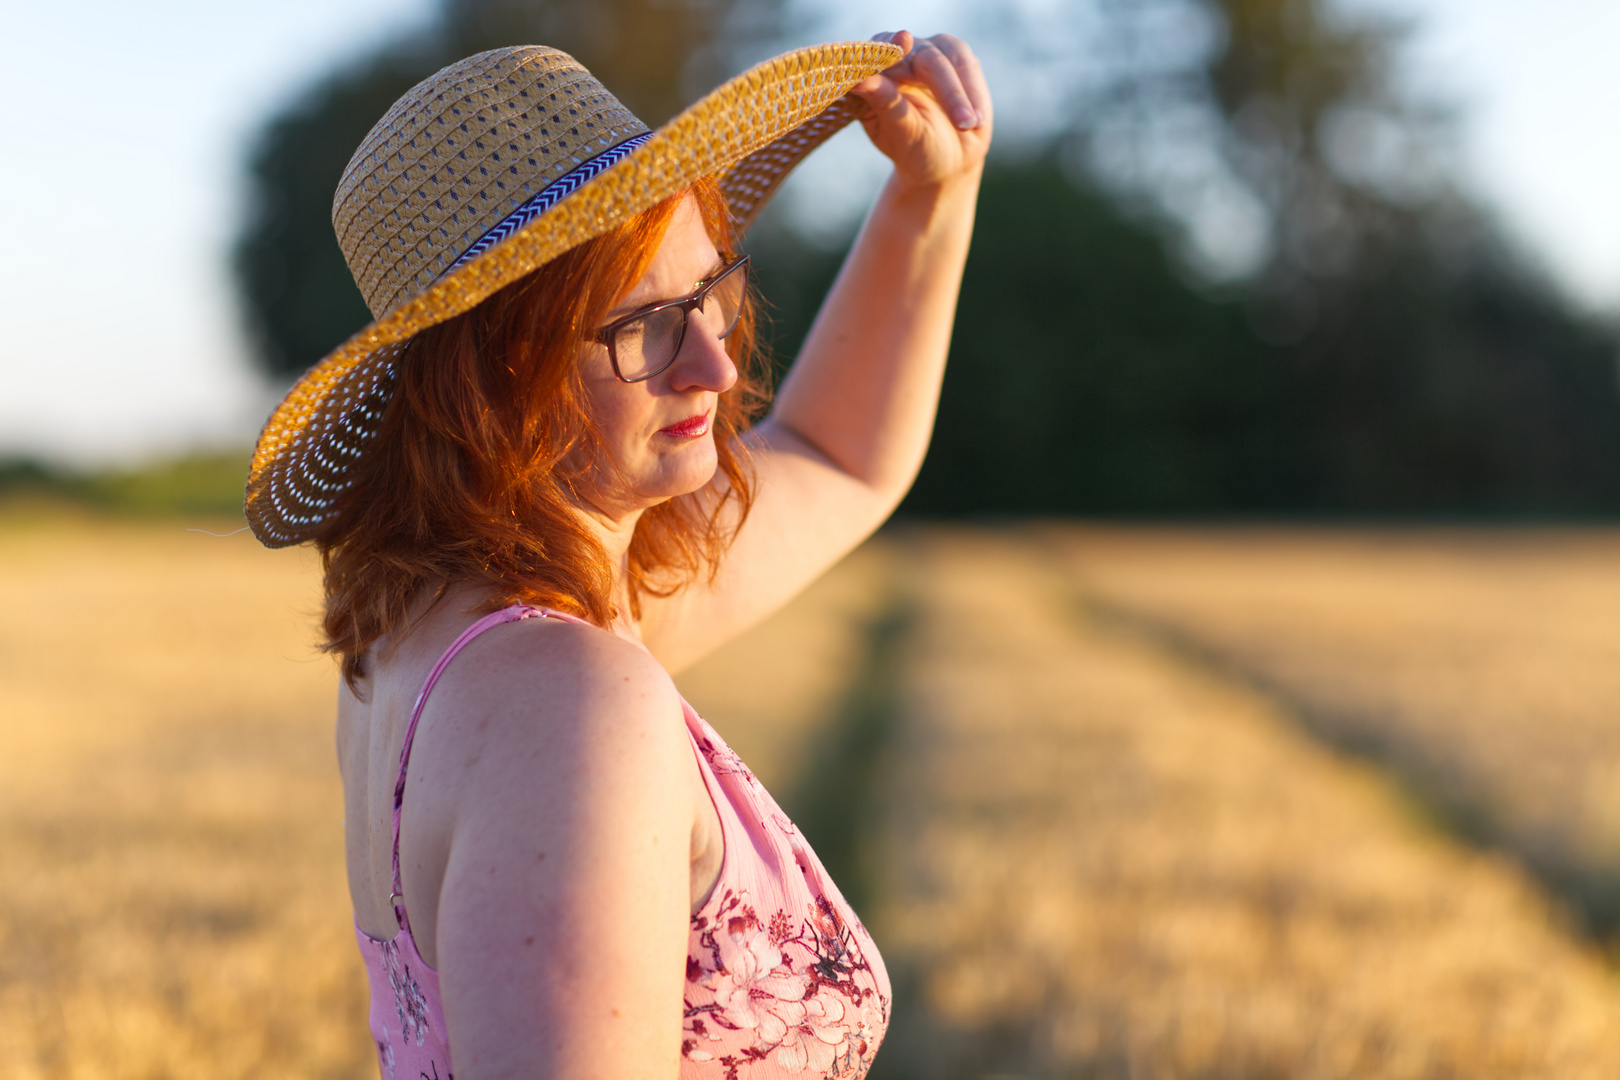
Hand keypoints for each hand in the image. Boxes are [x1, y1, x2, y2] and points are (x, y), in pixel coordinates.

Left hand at [849, 30, 992, 189]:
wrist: (946, 161)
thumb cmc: (914, 149)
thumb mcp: (898, 131)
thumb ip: (884, 102)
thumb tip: (859, 79)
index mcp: (876, 70)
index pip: (882, 49)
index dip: (892, 46)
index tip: (904, 41)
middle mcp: (902, 54)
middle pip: (927, 58)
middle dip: (948, 91)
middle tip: (963, 123)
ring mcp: (931, 52)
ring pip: (953, 57)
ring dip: (963, 93)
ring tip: (969, 126)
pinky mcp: (957, 57)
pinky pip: (968, 65)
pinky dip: (975, 94)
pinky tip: (977, 121)